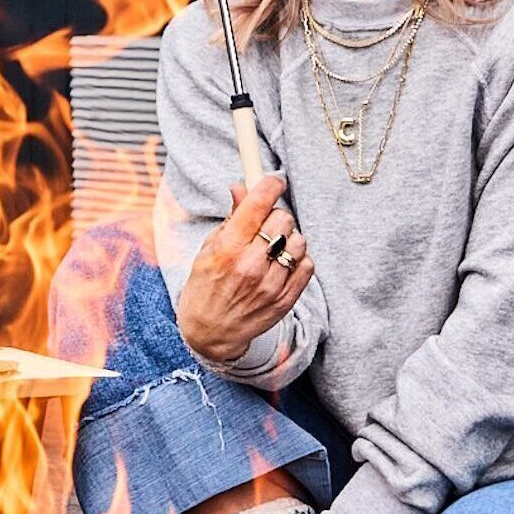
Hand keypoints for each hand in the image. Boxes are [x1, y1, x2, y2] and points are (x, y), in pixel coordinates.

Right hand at [176, 175, 313, 363]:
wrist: (210, 332)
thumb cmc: (206, 286)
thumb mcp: (209, 248)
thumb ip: (232, 218)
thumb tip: (241, 187)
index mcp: (228, 248)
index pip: (258, 204)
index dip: (269, 185)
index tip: (274, 180)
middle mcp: (251, 265)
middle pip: (283, 218)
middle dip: (275, 215)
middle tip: (265, 223)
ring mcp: (271, 284)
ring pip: (298, 241)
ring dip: (288, 238)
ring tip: (273, 247)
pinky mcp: (286, 299)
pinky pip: (307, 264)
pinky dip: (297, 260)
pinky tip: (282, 264)